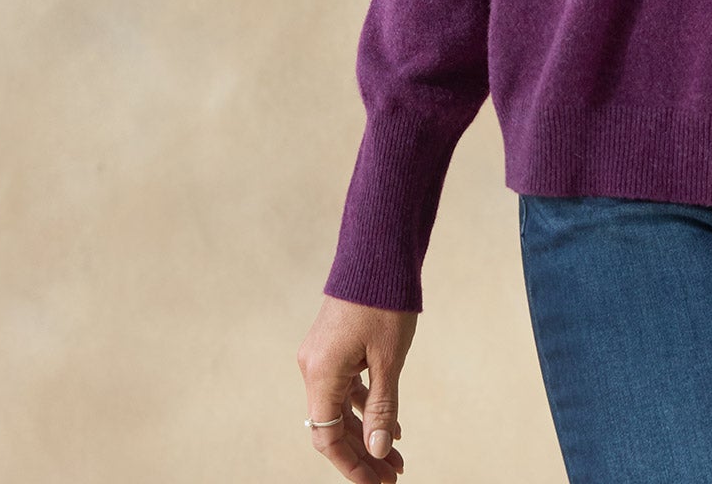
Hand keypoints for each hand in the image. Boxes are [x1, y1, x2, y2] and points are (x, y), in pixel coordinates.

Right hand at [297, 294, 416, 480]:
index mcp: (320, 375)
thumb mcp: (388, 359)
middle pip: (334, 426)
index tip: (376, 483)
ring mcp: (322, 356)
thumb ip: (381, 407)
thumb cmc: (384, 303)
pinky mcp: (335, 345)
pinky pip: (346, 387)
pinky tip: (392, 421)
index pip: (328, 438)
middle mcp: (314, 368)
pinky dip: (366, 405)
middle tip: (394, 473)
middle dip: (364, 453)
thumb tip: (377, 451)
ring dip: (367, 431)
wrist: (378, 252)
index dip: (352, 465)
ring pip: (341, 408)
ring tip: (398, 454)